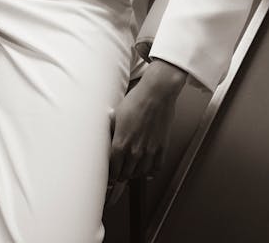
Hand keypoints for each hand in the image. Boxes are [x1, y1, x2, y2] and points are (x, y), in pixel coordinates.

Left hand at [108, 59, 186, 183]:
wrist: (156, 94)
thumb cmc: (136, 100)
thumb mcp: (116, 114)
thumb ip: (111, 130)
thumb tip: (107, 137)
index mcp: (121, 144)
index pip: (112, 168)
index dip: (110, 173)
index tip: (109, 174)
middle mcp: (135, 151)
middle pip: (125, 174)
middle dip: (120, 174)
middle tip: (118, 173)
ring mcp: (149, 151)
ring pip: (140, 173)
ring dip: (134, 174)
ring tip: (131, 171)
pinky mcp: (161, 148)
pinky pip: (156, 167)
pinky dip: (150, 171)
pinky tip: (147, 170)